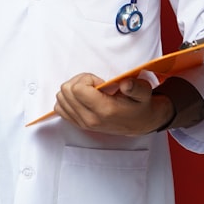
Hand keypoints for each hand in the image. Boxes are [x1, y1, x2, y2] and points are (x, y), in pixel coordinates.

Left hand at [53, 73, 172, 136]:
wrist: (139, 123)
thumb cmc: (139, 106)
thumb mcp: (144, 93)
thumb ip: (136, 87)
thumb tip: (125, 84)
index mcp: (104, 110)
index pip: (77, 88)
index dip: (88, 79)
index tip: (100, 83)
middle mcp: (89, 119)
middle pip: (66, 91)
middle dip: (80, 81)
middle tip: (95, 85)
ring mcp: (82, 123)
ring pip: (61, 98)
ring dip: (73, 89)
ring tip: (90, 91)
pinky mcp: (78, 124)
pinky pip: (59, 108)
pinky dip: (68, 99)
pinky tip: (83, 98)